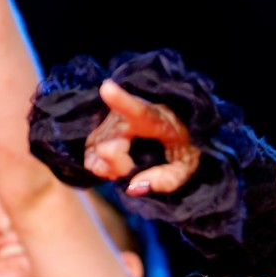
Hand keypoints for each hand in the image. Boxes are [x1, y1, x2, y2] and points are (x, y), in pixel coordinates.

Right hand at [86, 80, 201, 194]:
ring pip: (96, 151)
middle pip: (111, 145)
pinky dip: (101, 167)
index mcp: (157, 119)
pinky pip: (89, 156)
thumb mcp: (186, 168)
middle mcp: (127, 116)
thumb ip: (166, 180)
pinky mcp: (97, 131)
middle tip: (133, 170)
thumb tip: (131, 187)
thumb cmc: (183, 148)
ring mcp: (109, 122)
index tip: (106, 88)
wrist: (175, 132)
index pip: (138, 111)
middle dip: (120, 165)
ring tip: (128, 165)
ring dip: (110, 168)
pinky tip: (116, 166)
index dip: (121, 101)